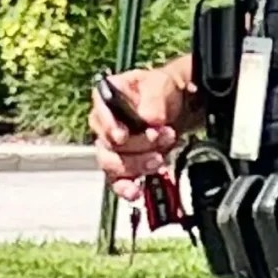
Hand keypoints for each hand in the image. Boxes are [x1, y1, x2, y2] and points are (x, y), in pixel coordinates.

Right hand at [90, 61, 198, 202]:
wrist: (179, 107)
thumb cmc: (163, 91)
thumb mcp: (161, 85)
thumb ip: (154, 100)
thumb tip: (150, 120)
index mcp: (107, 98)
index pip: (99, 113)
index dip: (108, 127)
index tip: (123, 136)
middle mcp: (104, 125)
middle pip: (109, 144)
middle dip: (137, 146)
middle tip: (162, 138)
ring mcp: (112, 149)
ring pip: (113, 165)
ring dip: (137, 165)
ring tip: (159, 159)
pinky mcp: (123, 166)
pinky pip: (117, 182)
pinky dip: (126, 188)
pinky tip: (135, 191)